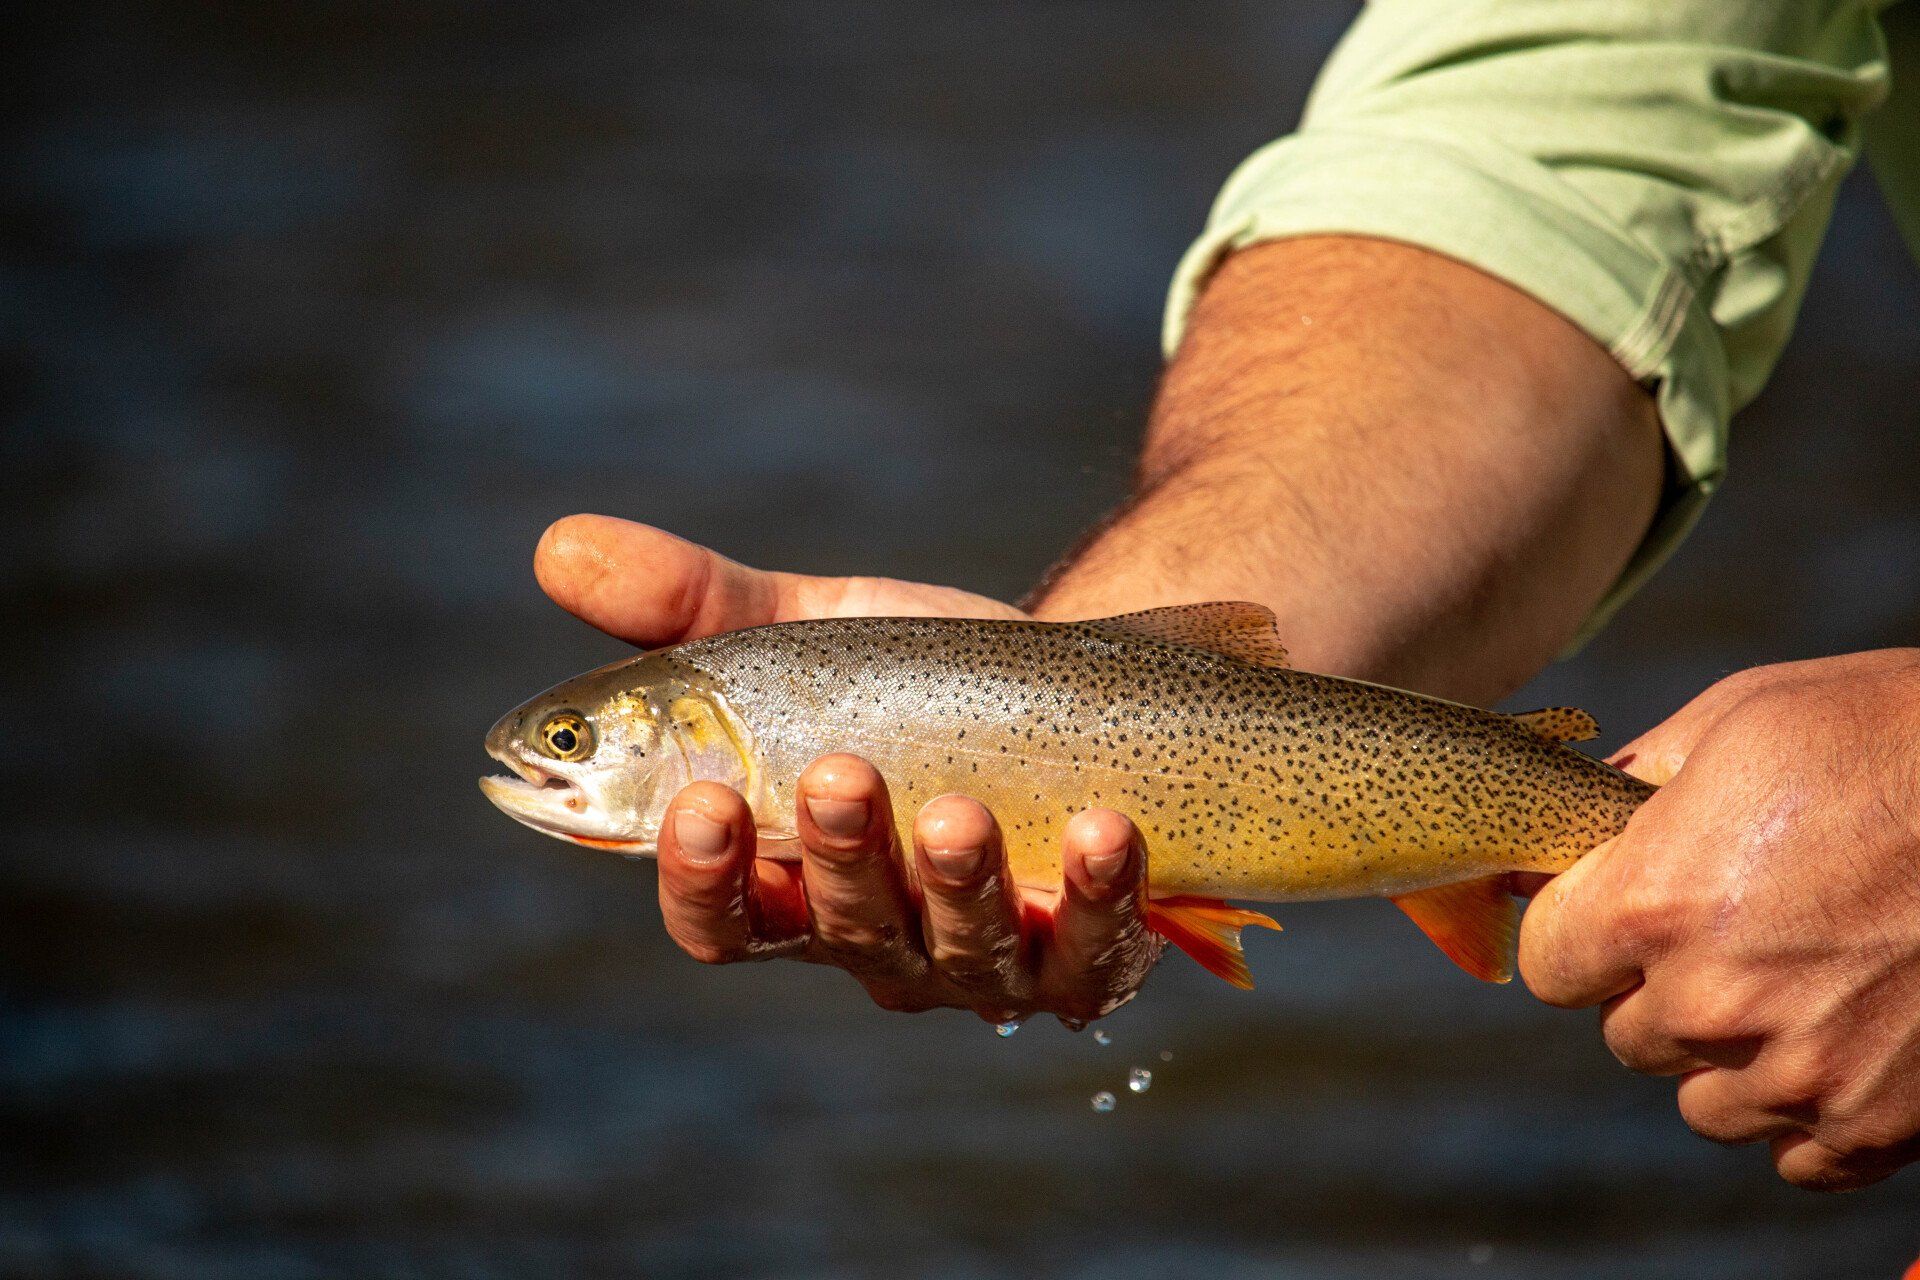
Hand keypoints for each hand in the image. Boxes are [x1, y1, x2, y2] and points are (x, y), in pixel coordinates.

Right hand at [534, 514, 1163, 1022]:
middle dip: (836, 859)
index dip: (699, 880)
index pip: (718, 920)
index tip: (698, 804)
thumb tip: (556, 547)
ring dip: (955, 884)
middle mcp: (875, 938)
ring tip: (958, 808)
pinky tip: (1104, 826)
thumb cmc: (916, 677)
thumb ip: (693, 607)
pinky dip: (1098, 892)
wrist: (1080, 686)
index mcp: (785, 879)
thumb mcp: (806, 631)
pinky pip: (1093, 950)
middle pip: (837, 931)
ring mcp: (985, 956)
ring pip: (959, 952)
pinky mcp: (1089, 953)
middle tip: (840, 774)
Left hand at [1519, 650, 1919, 1189]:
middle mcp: (1711, 1004)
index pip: (1550, 963)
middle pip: (1627, 1034)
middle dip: (1660, 987)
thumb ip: (1636, 786)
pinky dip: (1811, 1110)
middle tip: (1735, 933)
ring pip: (1706, 1102)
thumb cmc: (1887, 737)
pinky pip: (1796, 1156)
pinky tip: (1843, 1039)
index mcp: (1654, 904)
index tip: (1618, 913)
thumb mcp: (1737, 720)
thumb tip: (1579, 820)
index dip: (1580, 933)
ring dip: (1732, 1055)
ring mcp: (1798, 1074)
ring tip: (1799, 982)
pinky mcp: (1878, 1124)